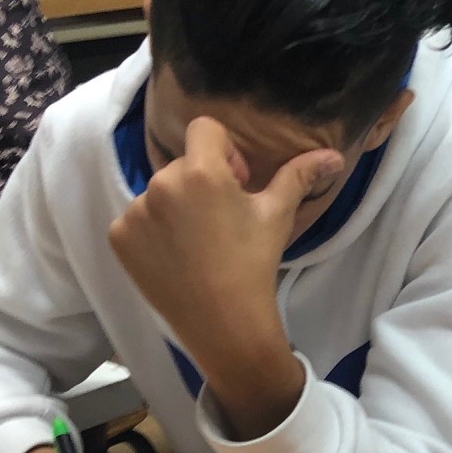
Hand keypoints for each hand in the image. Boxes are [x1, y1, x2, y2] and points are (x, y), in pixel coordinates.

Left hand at [109, 117, 342, 365]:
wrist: (224, 323)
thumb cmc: (254, 264)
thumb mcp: (277, 215)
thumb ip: (299, 175)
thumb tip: (332, 154)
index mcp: (201, 172)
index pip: (205, 129)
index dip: (225, 151)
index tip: (236, 185)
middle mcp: (161, 184)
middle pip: (183, 162)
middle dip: (202, 182)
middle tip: (222, 222)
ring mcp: (135, 212)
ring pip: (159, 192)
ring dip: (177, 207)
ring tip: (198, 244)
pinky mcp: (119, 237)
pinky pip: (137, 219)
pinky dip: (153, 232)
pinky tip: (175, 257)